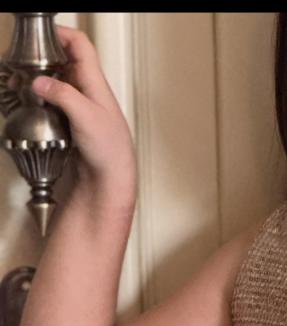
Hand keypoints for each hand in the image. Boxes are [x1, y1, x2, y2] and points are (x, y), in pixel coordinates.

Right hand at [12, 24, 136, 199]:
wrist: (111, 178)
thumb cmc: (110, 150)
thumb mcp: (86, 116)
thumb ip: (63, 95)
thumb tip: (39, 81)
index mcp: (95, 82)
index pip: (80, 44)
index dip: (61, 33)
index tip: (41, 35)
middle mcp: (87, 90)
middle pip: (63, 60)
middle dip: (43, 57)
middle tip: (25, 63)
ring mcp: (79, 105)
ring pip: (56, 80)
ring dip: (39, 78)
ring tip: (23, 83)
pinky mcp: (71, 120)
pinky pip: (53, 100)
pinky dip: (40, 97)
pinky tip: (32, 103)